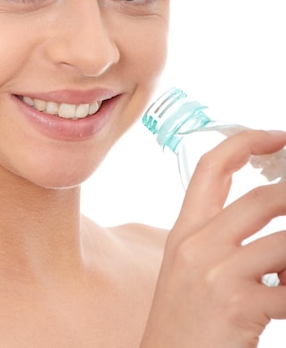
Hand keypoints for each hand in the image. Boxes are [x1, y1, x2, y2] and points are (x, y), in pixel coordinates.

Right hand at [140, 129, 285, 347]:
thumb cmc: (183, 323)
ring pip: (285, 242)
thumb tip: (276, 229)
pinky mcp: (238, 306)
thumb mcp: (190, 271)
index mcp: (185, 231)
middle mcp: (197, 244)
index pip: (211, 167)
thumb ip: (223, 242)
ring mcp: (217, 274)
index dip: (246, 141)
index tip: (277, 135)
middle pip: (262, 198)